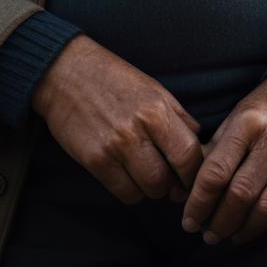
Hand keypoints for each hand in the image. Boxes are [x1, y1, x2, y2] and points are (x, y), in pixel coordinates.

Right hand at [32, 35, 203, 204]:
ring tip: (147, 173)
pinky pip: (124, 194)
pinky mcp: (94, 161)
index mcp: (156, 109)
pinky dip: (131, 190)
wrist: (66, 73)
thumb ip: (179, 117)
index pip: (189, 155)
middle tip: (169, 178)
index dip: (195, 172)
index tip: (192, 175)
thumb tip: (201, 145)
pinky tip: (128, 174)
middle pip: (168, 180)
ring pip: (147, 191)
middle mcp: (136, 130)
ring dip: (151, 189)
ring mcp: (114, 148)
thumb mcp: (153, 88)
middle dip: (173, 184)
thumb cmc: (114, 78)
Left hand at [181, 72, 266, 245]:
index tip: (189, 221)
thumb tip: (186, 189)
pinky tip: (261, 223)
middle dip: (220, 222)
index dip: (198, 202)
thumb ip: (215, 150)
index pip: (216, 172)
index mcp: (248, 121)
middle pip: (240, 195)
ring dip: (245, 230)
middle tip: (208, 235)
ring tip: (231, 236)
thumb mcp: (239, 116)